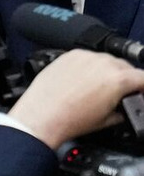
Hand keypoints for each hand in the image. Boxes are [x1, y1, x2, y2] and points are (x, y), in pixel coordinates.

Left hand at [9, 49, 143, 147]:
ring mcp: (84, 57)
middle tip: (120, 92)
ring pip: (106, 60)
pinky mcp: (68, 56)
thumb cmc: (70, 119)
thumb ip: (125, 108)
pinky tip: (83, 80)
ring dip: (108, 71)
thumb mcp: (108, 119)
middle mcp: (102, 63)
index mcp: (118, 79)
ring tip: (99, 87)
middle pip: (126, 66)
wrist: (42, 116)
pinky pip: (87, 58)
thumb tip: (127, 104)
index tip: (141, 92)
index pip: (143, 77)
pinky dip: (89, 66)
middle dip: (127, 79)